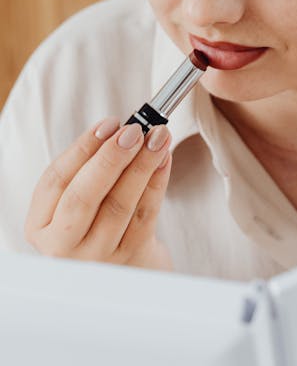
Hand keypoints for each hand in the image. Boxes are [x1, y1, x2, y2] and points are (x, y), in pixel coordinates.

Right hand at [25, 118, 172, 269]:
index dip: (82, 148)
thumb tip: (117, 129)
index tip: (109, 124)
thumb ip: (89, 165)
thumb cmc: (97, 218)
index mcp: (41, 225)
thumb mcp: (80, 195)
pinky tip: (163, 160)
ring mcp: (97, 257)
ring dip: (141, 165)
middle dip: (110, 158)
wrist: (124, 264)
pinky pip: (145, 216)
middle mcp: (63, 246)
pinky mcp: (130, 258)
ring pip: (118, 206)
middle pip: (83, 198)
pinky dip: (156, 183)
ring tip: (157, 138)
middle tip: (133, 131)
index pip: (55, 181)